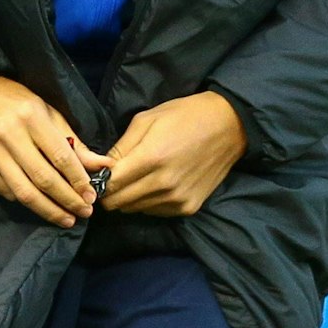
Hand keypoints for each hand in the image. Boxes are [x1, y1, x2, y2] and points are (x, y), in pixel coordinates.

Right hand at [0, 77, 110, 227]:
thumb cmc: (16, 102)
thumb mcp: (48, 112)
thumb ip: (73, 141)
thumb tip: (104, 164)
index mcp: (31, 117)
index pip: (60, 156)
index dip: (78, 180)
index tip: (92, 197)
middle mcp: (9, 135)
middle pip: (43, 179)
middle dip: (67, 200)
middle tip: (84, 212)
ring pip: (23, 191)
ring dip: (48, 210)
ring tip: (66, 218)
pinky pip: (5, 190)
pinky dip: (24, 201)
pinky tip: (39, 205)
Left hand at [100, 92, 246, 217]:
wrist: (229, 126)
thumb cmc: (184, 115)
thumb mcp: (146, 120)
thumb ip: (121, 148)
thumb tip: (100, 169)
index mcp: (151, 158)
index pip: (109, 185)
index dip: (98, 181)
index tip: (98, 175)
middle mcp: (163, 185)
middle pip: (118, 203)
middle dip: (110, 192)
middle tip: (115, 177)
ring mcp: (177, 200)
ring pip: (134, 210)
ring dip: (130, 197)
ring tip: (140, 177)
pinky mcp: (188, 208)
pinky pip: (154, 212)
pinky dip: (149, 201)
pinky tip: (157, 183)